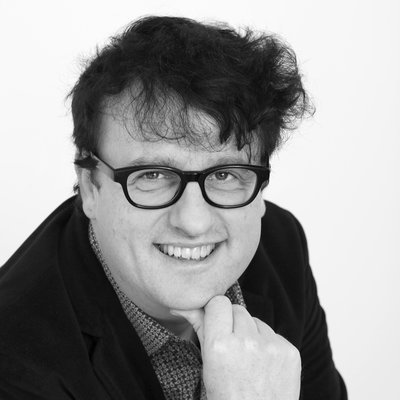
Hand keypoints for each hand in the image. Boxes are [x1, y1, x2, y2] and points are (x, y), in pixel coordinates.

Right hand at [171, 295, 300, 399]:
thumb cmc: (228, 398)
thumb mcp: (208, 366)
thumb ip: (199, 329)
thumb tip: (182, 307)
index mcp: (220, 346)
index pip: (218, 303)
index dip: (216, 313)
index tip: (216, 323)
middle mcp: (246, 342)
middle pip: (238, 309)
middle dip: (233, 323)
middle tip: (232, 346)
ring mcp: (271, 346)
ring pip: (256, 321)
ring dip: (251, 333)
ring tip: (248, 359)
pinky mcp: (290, 351)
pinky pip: (274, 334)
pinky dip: (268, 345)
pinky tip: (264, 365)